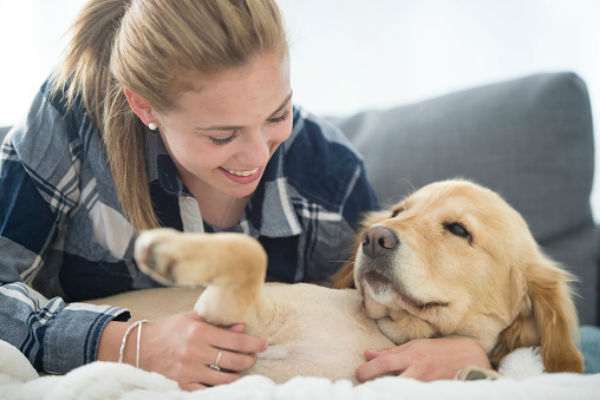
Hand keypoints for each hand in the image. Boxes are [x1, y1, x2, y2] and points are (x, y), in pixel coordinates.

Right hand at [99, 312, 267, 390]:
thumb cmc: (169, 330)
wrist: (139, 347)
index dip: (253, 343)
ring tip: (242, 369)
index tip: (264, 344)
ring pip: (225, 379)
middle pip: (233, 361)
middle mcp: (195, 351)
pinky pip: (208, 391)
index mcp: (199, 331)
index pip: (235, 339)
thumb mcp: (192, 319)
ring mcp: (188, 371)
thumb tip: (241, 326)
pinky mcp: (182, 385)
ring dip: (238, 375)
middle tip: (254, 357)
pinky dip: (221, 388)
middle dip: (249, 360)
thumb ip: (217, 323)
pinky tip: (227, 383)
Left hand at [356, 337, 490, 381]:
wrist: (473, 359)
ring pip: (401, 391)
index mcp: (411, 356)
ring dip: (389, 392)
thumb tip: (367, 354)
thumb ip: (391, 352)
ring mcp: (427, 384)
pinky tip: (398, 393)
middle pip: (389, 382)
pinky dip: (404, 394)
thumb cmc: (442, 350)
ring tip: (381, 392)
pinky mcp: (435, 392)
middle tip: (366, 389)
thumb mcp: (416, 346)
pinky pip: (416, 395)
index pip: (383, 363)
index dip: (367, 370)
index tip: (359, 374)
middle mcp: (418, 371)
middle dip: (373, 386)